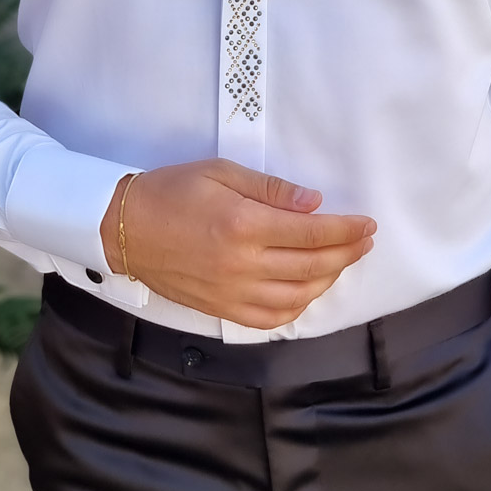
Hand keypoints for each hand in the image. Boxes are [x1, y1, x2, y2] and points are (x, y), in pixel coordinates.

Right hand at [100, 158, 376, 329]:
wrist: (123, 228)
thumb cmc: (171, 191)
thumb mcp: (221, 173)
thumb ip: (270, 190)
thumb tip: (314, 204)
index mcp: (243, 225)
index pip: (311, 233)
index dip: (346, 230)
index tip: (367, 224)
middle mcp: (242, 264)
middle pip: (312, 265)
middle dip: (346, 253)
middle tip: (365, 241)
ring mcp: (232, 292)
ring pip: (298, 295)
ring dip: (327, 279)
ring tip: (340, 261)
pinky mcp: (221, 309)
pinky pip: (271, 317)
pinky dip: (297, 306)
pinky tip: (307, 290)